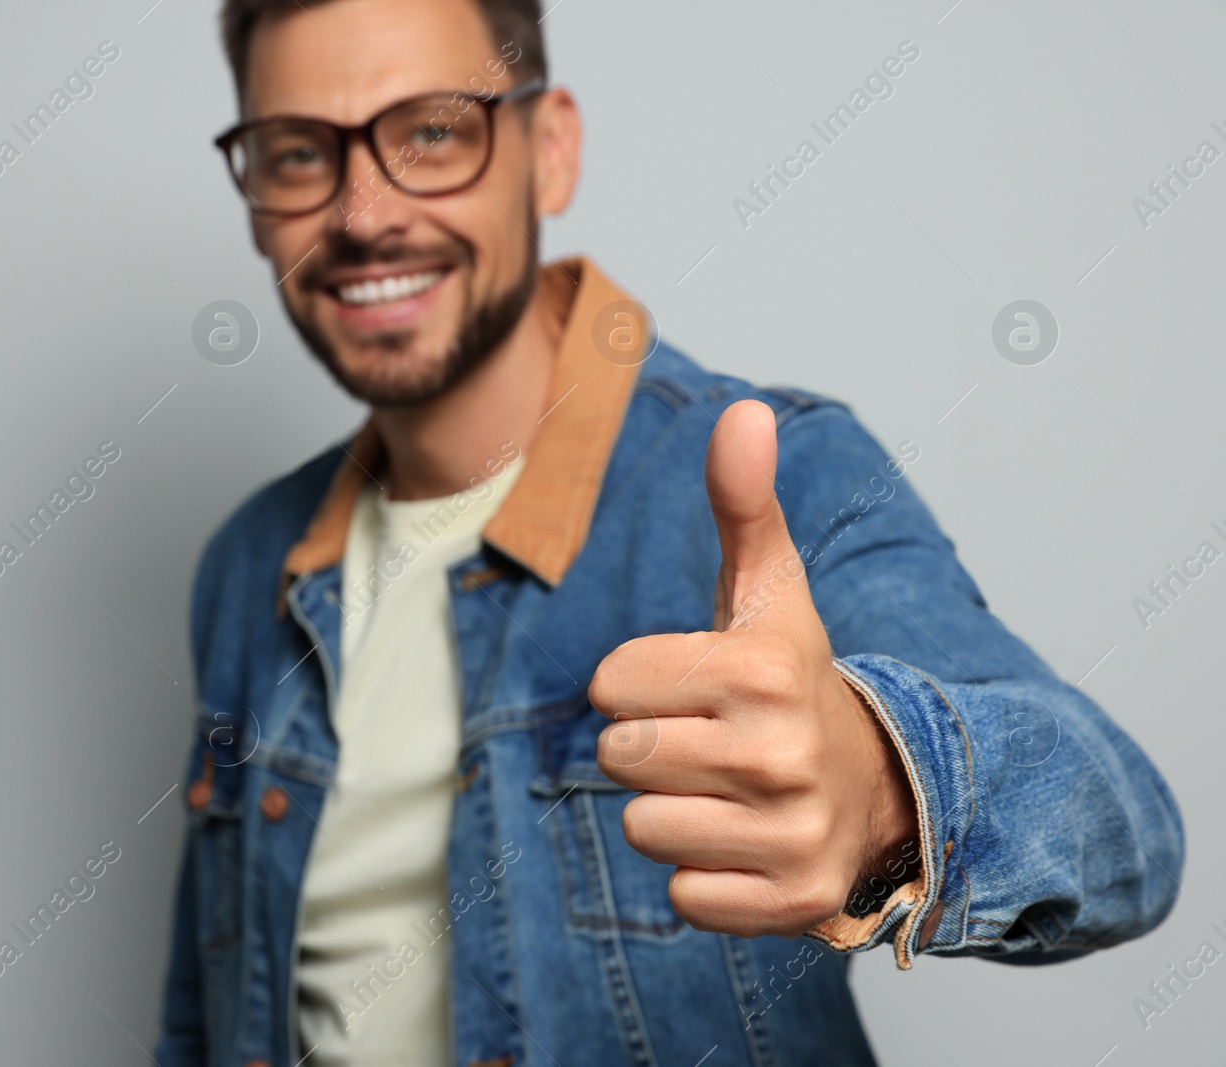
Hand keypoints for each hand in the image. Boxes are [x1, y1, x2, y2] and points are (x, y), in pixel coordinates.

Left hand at [590, 399, 918, 937]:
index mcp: (762, 669)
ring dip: (671, 812)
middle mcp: (781, 752)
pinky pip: (680, 896)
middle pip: (619, 758)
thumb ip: (742, 504)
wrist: (879, 786)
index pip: (609, 683)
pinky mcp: (790, 904)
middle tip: (710, 740)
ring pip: (643, 828)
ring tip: (726, 791)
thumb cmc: (790, 680)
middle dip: (648, 747)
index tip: (694, 685)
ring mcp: (790, 834)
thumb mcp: (768, 590)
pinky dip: (702, 876)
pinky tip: (744, 842)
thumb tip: (742, 411)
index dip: (638, 683)